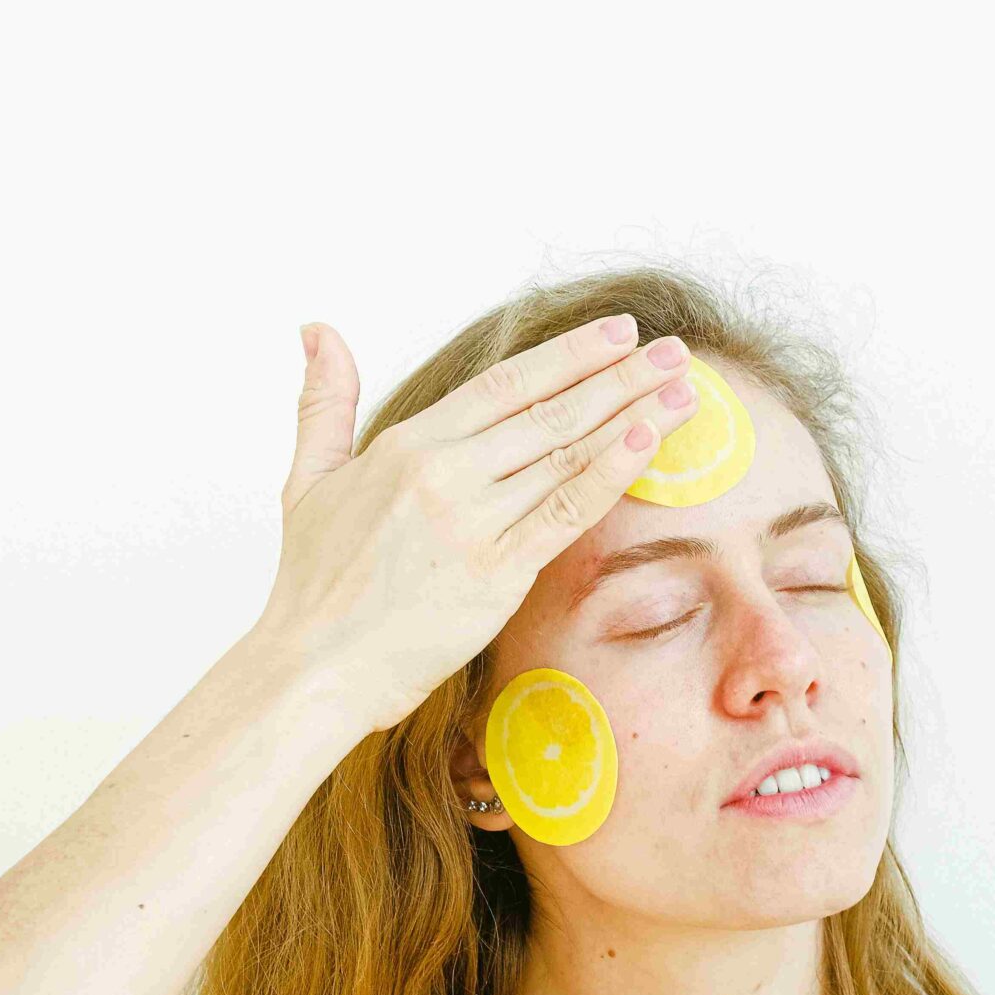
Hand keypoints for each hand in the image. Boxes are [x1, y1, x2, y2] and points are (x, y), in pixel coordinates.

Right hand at [249, 314, 699, 734]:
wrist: (314, 667)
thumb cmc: (313, 583)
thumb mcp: (309, 477)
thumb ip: (324, 401)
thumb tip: (317, 327)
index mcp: (408, 445)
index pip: (505, 383)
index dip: (568, 355)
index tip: (617, 333)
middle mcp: (445, 473)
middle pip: (550, 410)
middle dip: (620, 375)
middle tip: (672, 348)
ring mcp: (473, 522)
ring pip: (567, 454)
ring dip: (634, 415)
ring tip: (684, 388)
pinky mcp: (496, 574)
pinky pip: (565, 512)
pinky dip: (610, 472)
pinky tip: (650, 441)